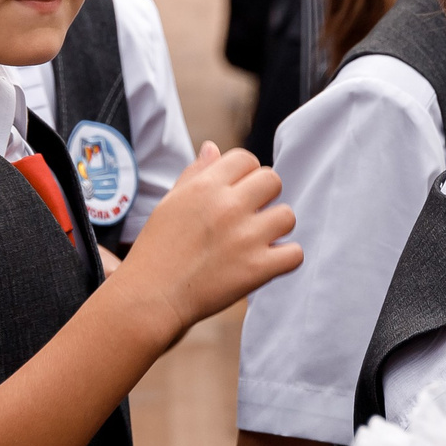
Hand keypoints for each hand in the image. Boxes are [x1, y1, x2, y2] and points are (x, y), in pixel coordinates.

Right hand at [107, 142, 296, 341]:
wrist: (151, 298)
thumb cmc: (156, 250)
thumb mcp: (170, 203)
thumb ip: (195, 173)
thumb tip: (213, 148)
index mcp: (205, 186)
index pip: (246, 159)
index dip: (244, 175)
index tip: (237, 193)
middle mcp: (228, 206)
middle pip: (272, 180)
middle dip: (264, 196)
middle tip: (249, 216)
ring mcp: (246, 237)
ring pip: (287, 215)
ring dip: (276, 227)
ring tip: (257, 240)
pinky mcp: (258, 268)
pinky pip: (294, 253)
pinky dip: (284, 258)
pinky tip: (266, 262)